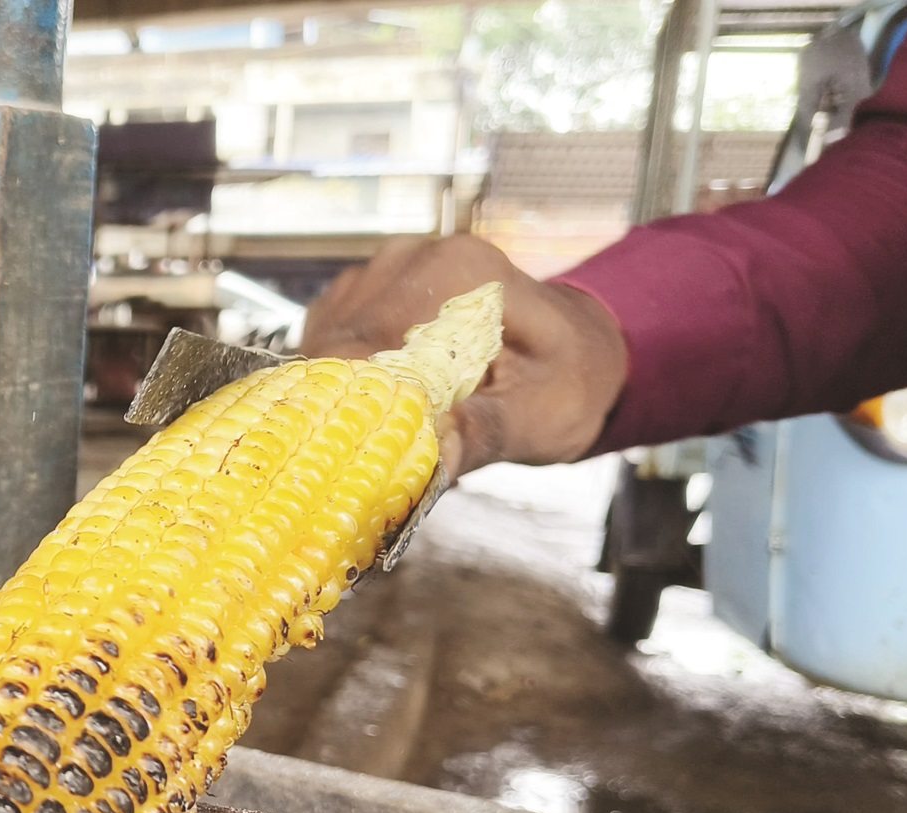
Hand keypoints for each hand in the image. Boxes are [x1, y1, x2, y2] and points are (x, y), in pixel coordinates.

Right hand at [300, 235, 628, 476]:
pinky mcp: (374, 287)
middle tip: (362, 450)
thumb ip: (483, 432)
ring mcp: (391, 266)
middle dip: (345, 398)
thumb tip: (434, 461)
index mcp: (458, 273)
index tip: (352, 449)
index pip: (366, 340)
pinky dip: (341, 371)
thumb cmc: (566, 382)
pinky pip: (331, 332)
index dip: (351, 400)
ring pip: (326, 337)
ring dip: (341, 386)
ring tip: (375, 426)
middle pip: (338, 338)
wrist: (580, 350)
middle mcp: (416, 257)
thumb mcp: (539, 416)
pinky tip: (374, 398)